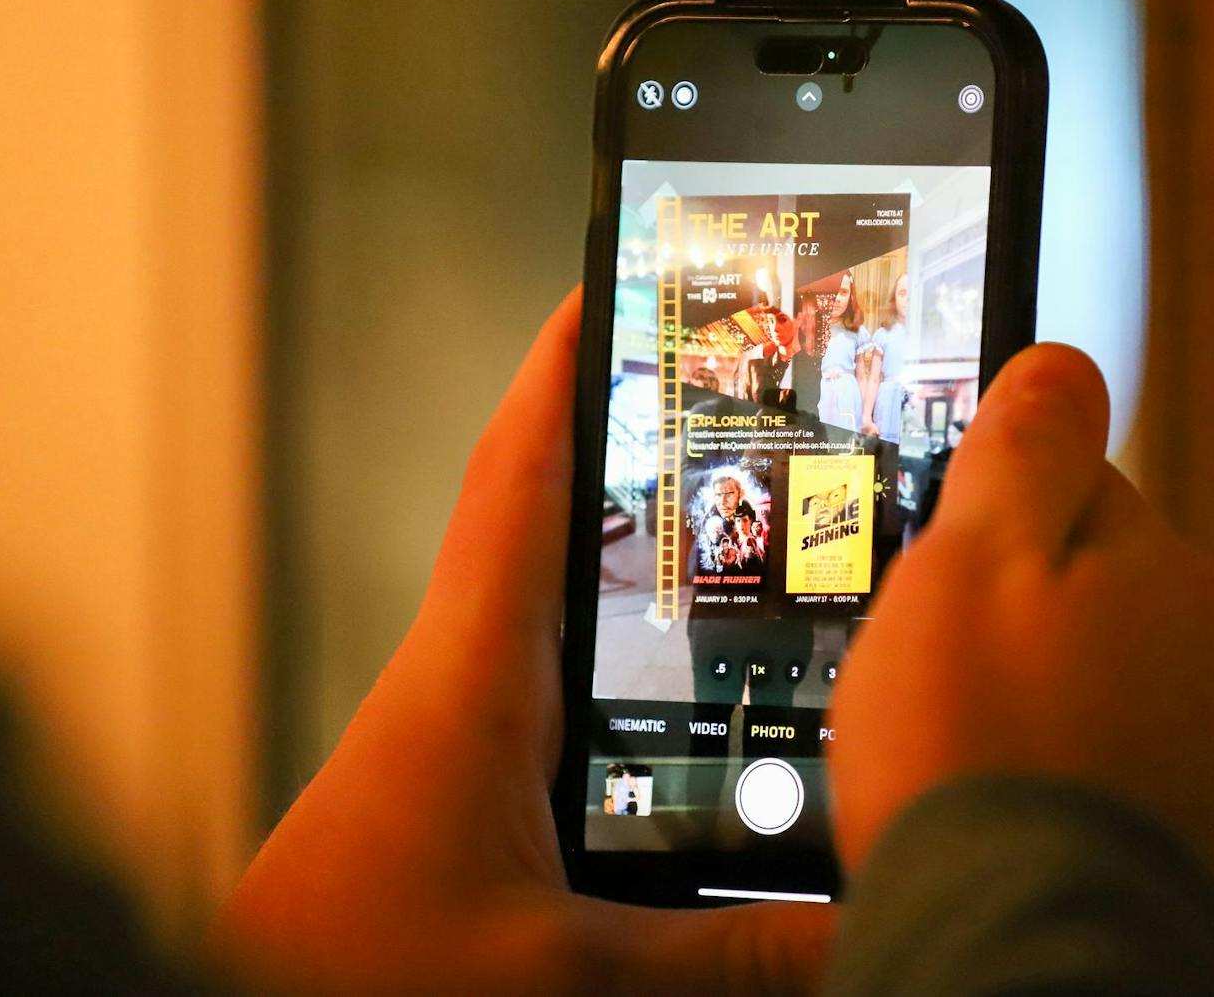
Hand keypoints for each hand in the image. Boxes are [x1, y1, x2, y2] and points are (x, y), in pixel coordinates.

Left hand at [209, 290, 832, 993]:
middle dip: (603, 434)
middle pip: (532, 513)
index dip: (563, 373)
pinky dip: (590, 632)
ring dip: (597, 532)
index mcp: (471, 677)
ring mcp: (453, 722)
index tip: (608, 285)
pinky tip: (654, 672)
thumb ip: (725, 960)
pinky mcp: (456, 773)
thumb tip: (856, 933)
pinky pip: (536, 668)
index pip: (517, 480)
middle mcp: (458, 677)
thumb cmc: (357, 978)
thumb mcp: (568, 972)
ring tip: (699, 500)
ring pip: (534, 591)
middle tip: (694, 380)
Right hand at [829, 344, 1213, 902]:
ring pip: (1085, 679)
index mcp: (1152, 567)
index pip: (1070, 481)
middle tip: (916, 653)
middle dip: (1004, 604)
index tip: (926, 546)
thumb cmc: (980, 746)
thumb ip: (1021, 451)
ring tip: (940, 740)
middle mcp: (1199, 651)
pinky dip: (1044, 772)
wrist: (1019, 941)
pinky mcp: (1173, 834)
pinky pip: (1093, 766)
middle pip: (1078, 585)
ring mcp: (1195, 749)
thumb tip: (1060, 359)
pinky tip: (986, 800)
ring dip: (1024, 692)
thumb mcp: (972, 558)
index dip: (982, 507)